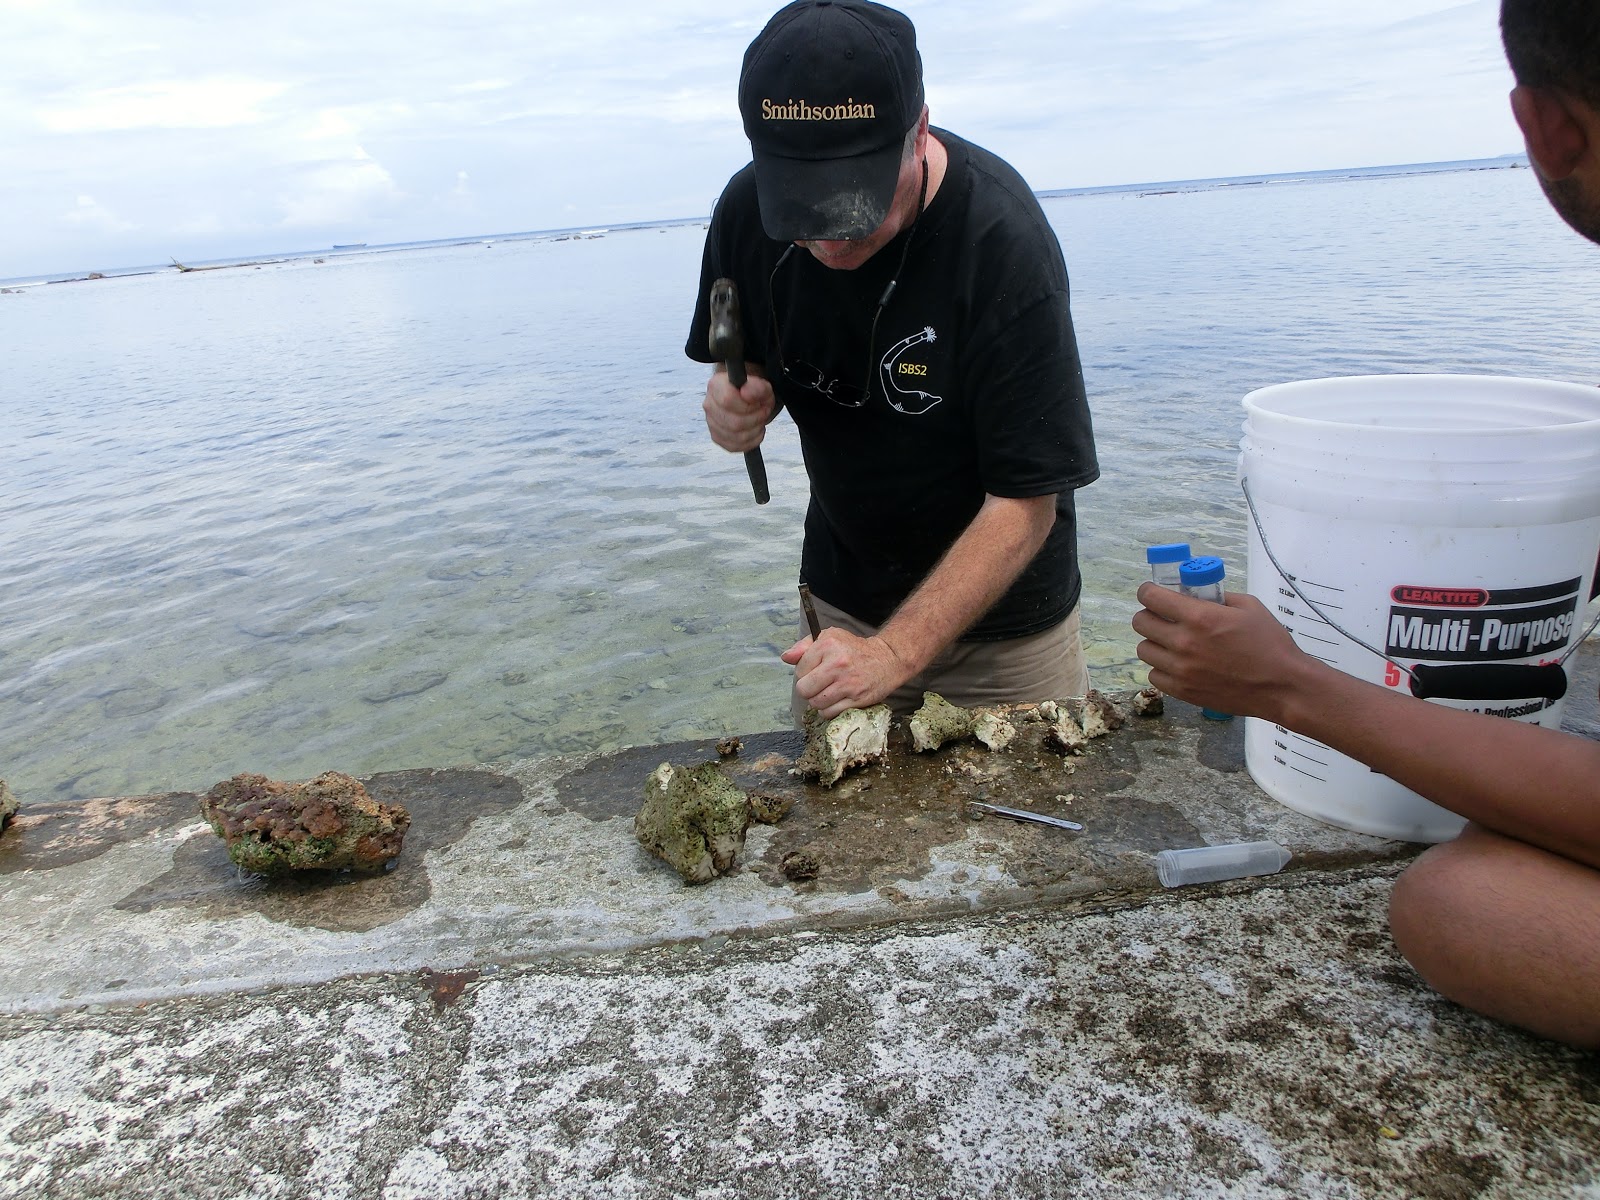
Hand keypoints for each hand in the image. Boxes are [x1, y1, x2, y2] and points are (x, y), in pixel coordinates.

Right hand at [703, 368, 774, 452]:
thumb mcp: (762, 385)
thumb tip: (745, 393)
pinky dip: (751, 441)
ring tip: (759, 419)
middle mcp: (709, 404)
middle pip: (734, 423)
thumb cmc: (753, 392)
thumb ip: (757, 387)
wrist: (748, 399)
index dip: (748, 406)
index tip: (757, 403)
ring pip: (737, 437)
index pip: (727, 400)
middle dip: (756, 419)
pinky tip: (754, 429)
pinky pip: (735, 446)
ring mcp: (711, 423)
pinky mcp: (717, 437)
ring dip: (755, 430)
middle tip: (762, 411)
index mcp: (716, 386)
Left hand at [782, 628, 913, 719]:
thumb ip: (804, 647)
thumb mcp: (830, 637)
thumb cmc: (854, 649)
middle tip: (819, 685)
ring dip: (819, 702)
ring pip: (816, 704)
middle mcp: (838, 664)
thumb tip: (786, 657)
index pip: (799, 670)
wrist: (888, 659)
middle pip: (804, 690)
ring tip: (829, 692)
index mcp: (828, 645)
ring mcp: (848, 683)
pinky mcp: (857, 699)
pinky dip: (830, 710)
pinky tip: (837, 700)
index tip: (816, 671)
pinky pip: (830, 713)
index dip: (805, 673)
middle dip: (809, 690)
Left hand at [1131, 582, 1312, 721]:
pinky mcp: (1183, 691)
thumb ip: (1218, 597)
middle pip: (1140, 622)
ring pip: (1143, 650)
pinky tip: (1178, 664)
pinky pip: (1154, 675)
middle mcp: (1184, 643)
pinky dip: (1162, 668)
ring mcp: (1181, 670)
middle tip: (1162, 616)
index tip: (1151, 592)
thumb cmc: (1270, 645)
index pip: (1151, 597)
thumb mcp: (1248, 606)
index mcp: (1199, 617)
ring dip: (1154, 642)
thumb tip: (1197, 594)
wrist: (1282, 686)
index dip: (1148, 591)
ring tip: (1171, 642)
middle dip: (1149, 614)